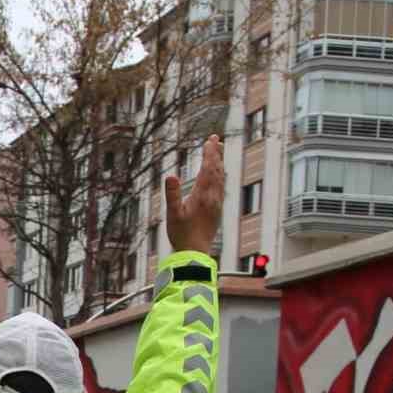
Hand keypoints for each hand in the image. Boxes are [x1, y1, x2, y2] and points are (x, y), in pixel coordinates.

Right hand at [163, 134, 224, 255]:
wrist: (195, 253)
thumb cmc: (182, 235)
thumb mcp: (173, 215)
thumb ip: (172, 194)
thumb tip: (170, 176)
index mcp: (203, 195)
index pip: (208, 169)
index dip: (209, 153)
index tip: (210, 139)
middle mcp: (213, 197)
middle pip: (217, 170)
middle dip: (216, 154)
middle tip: (215, 138)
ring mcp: (217, 204)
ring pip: (221, 178)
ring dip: (219, 163)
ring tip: (219, 151)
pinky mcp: (217, 210)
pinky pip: (221, 187)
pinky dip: (220, 175)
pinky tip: (218, 175)